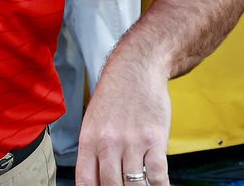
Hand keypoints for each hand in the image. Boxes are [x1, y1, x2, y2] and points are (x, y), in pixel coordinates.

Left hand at [76, 56, 171, 185]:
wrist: (136, 70)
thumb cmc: (114, 97)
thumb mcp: (93, 121)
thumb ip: (94, 151)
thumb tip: (96, 180)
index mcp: (89, 140)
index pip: (86, 180)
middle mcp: (108, 143)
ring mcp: (132, 143)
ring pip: (134, 185)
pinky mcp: (154, 141)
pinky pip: (157, 176)